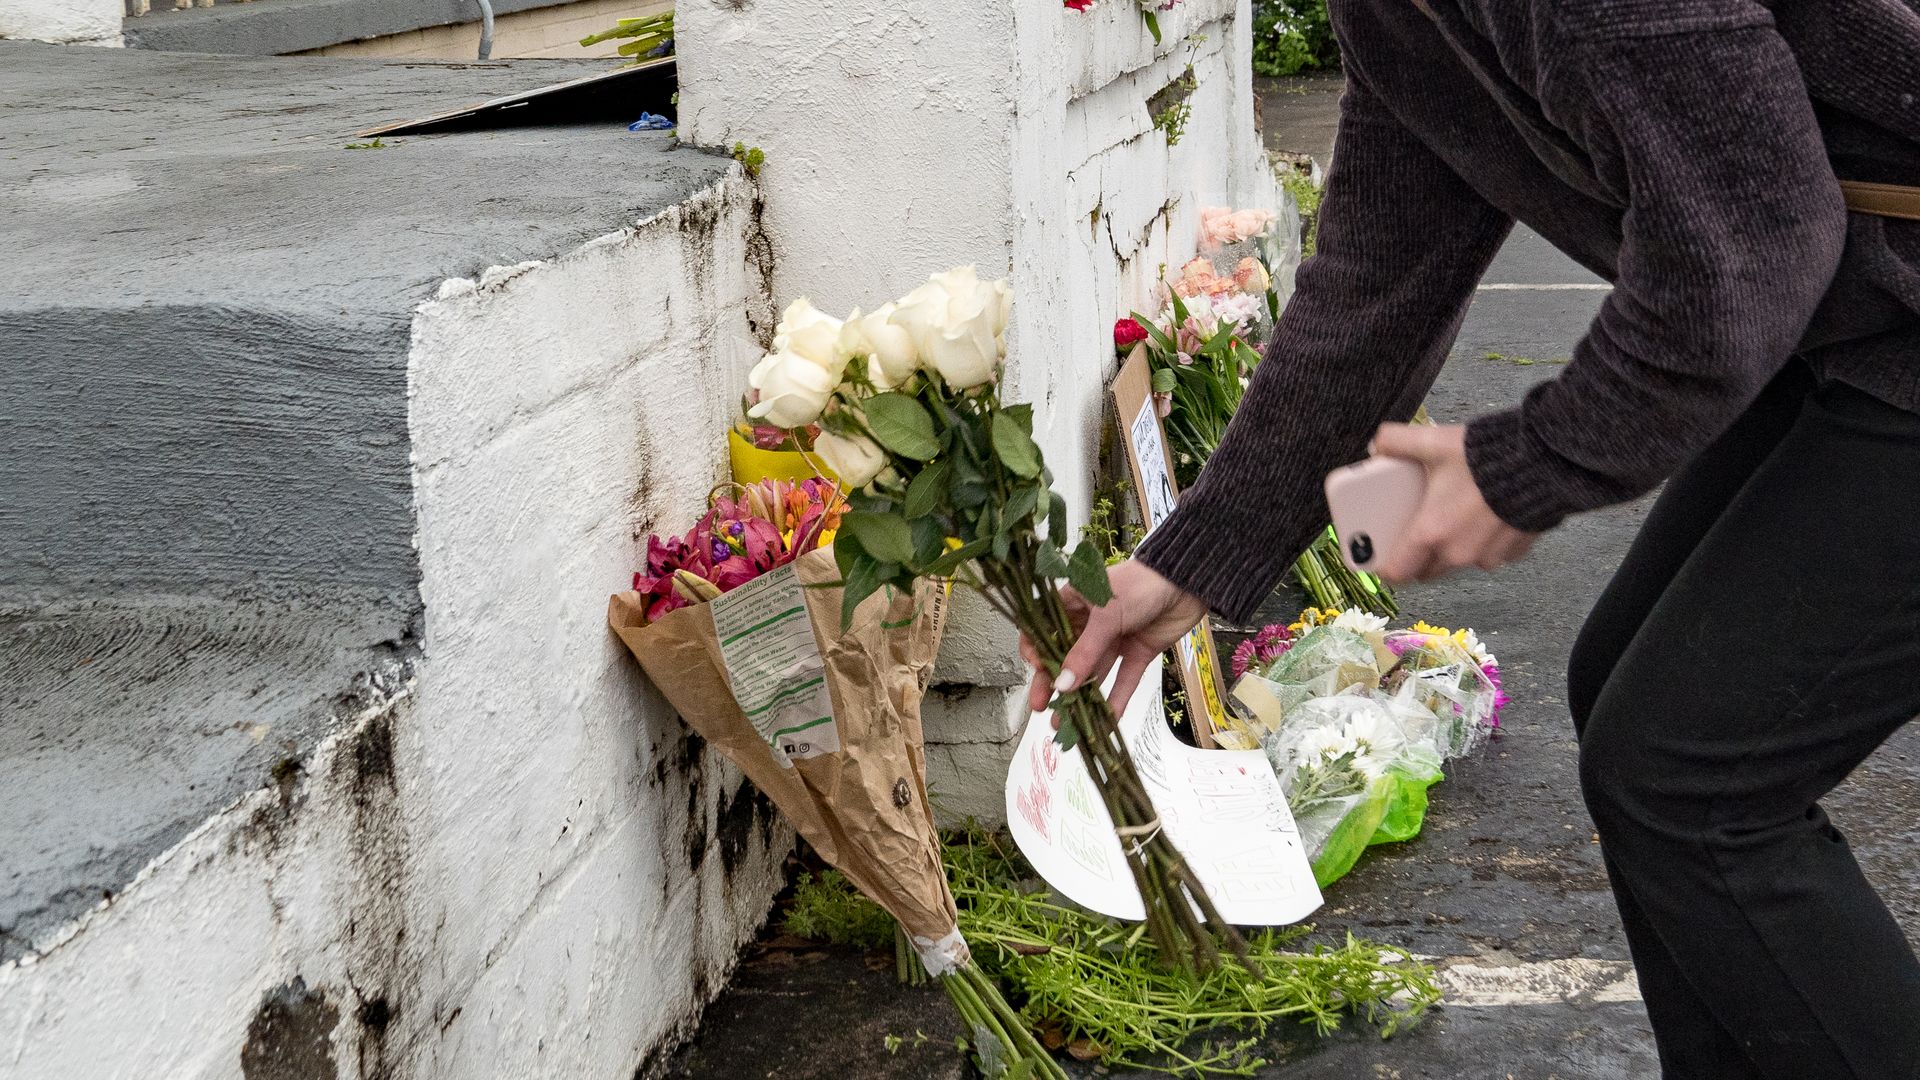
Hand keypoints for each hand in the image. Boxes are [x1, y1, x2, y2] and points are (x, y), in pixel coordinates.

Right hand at [1020, 559, 1208, 717]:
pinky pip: (1123, 680)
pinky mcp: (1137, 653)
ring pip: (1093, 674)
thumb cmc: (1140, 584)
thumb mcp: (1105, 615)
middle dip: (1053, 683)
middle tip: (1041, 707)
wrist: (1187, 582)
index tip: (1037, 668)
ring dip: (1080, 698)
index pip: (1044, 629)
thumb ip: (1084, 652)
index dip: (1036, 650)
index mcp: (1074, 603)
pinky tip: (1106, 720)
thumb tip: (1062, 686)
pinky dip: (1116, 699)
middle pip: (1065, 657)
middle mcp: (1090, 624)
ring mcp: (1113, 640)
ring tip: (1066, 724)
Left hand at [1369, 422, 1537, 583]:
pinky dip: (1484, 543)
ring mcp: (1487, 557)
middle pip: (1427, 571)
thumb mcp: (1434, 442)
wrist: (1544, 462)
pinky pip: (1489, 555)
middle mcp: (1457, 553)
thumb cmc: (1485, 457)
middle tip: (1417, 530)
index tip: (1383, 556)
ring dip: (1453, 549)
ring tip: (1455, 518)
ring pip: (1459, 563)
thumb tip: (1377, 444)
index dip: (1386, 567)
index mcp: (1431, 533)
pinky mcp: (1513, 553)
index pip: (1397, 572)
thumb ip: (1397, 441)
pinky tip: (1486, 517)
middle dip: (1419, 557)